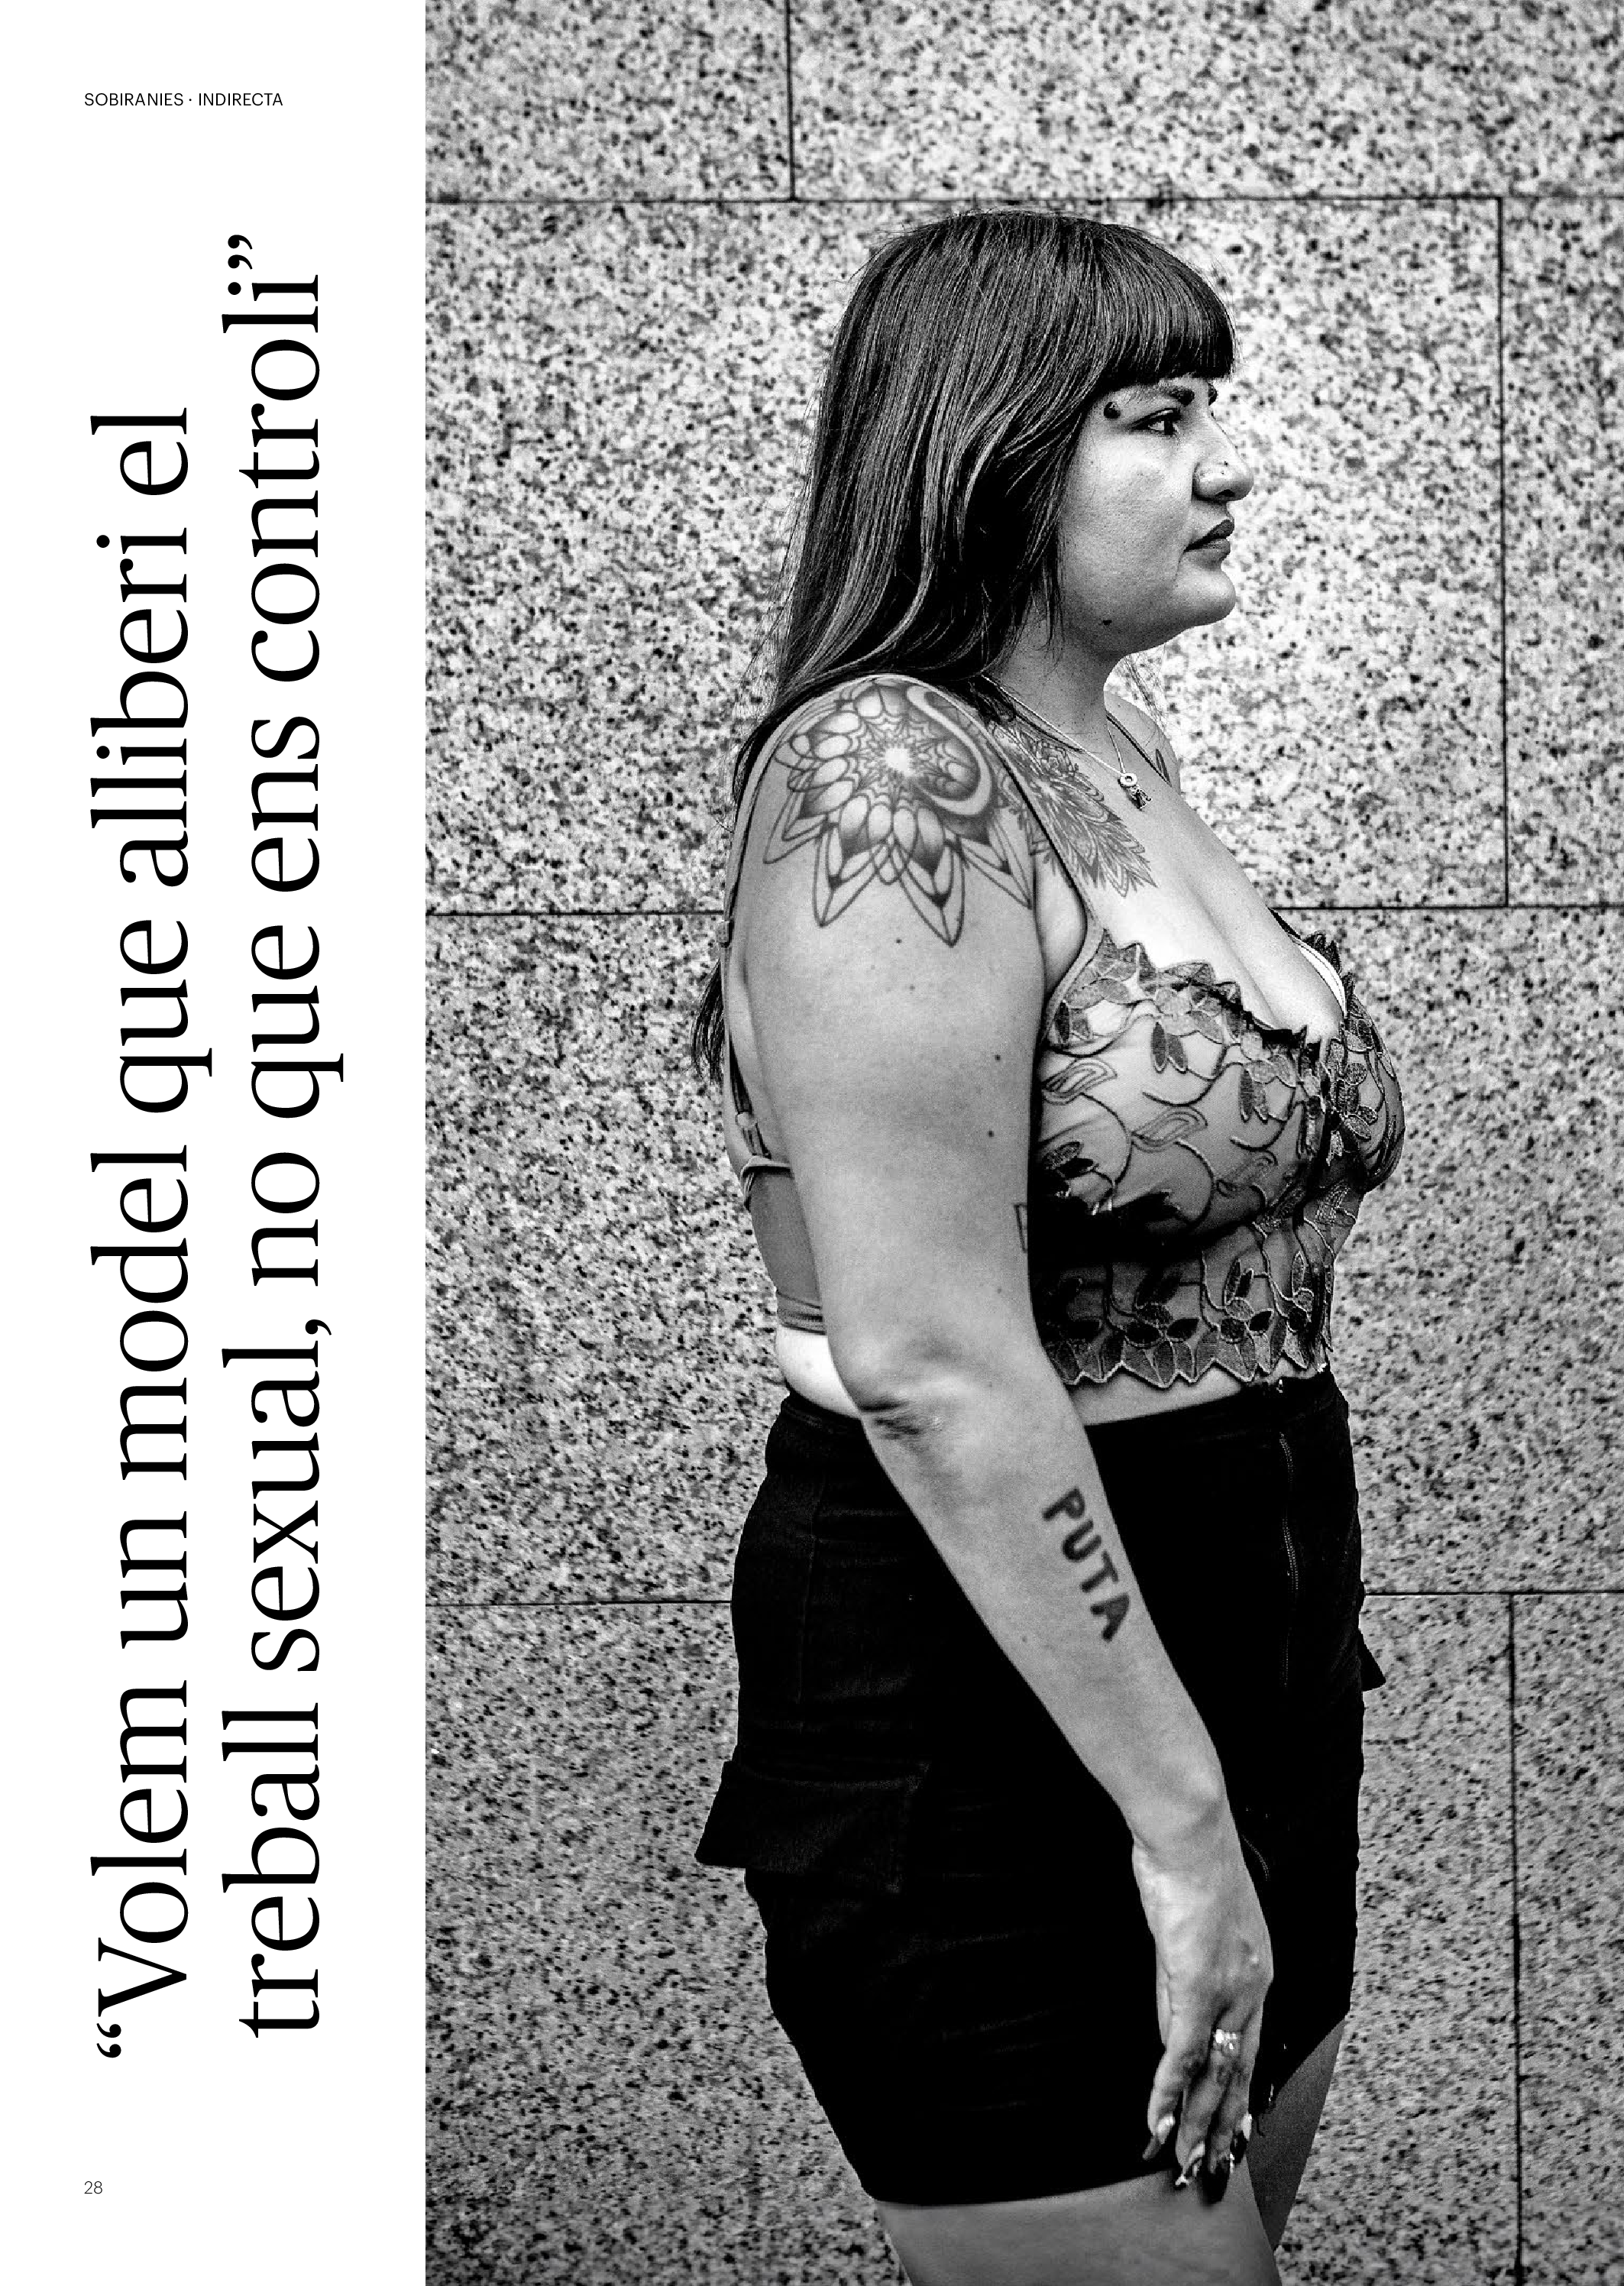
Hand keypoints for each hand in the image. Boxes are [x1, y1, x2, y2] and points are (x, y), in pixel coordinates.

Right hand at [1131, 1807, 1271, 2192]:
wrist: (1189, 1831)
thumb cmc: (1187, 1861)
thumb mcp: (1190, 1929)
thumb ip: (1183, 1981)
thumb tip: (1174, 2028)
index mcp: (1257, 1973)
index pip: (1248, 2053)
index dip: (1237, 2099)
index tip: (1229, 2133)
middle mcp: (1252, 1990)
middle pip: (1237, 2077)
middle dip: (1219, 2129)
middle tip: (1206, 2170)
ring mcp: (1228, 1991)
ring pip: (1213, 2077)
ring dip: (1193, 2125)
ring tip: (1181, 2164)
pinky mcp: (1198, 1986)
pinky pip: (1184, 2055)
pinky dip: (1167, 2094)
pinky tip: (1156, 2123)